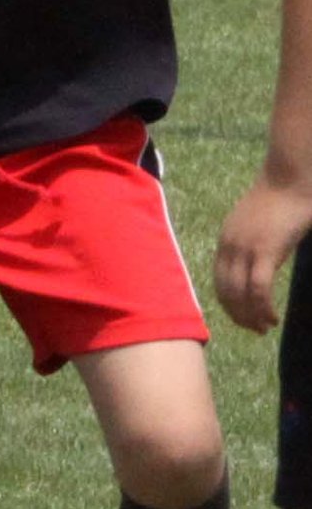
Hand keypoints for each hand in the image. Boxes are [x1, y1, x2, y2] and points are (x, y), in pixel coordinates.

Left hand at [214, 175, 311, 332]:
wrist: (290, 179)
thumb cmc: (280, 199)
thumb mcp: (258, 225)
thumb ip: (254, 243)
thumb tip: (259, 262)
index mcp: (226, 241)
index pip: (219, 280)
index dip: (228, 302)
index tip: (241, 316)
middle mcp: (229, 247)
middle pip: (225, 291)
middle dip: (237, 315)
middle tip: (254, 329)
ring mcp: (245, 249)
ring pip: (240, 294)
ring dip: (250, 316)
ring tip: (264, 328)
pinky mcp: (266, 251)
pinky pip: (259, 288)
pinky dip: (262, 308)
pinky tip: (272, 318)